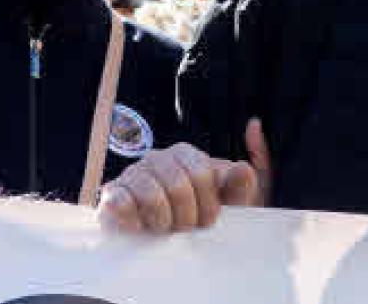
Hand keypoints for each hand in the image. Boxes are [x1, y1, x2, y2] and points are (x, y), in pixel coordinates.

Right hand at [98, 119, 271, 233]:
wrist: (168, 240)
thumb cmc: (203, 216)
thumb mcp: (233, 202)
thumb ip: (244, 174)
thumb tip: (254, 127)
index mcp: (186, 155)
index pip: (202, 174)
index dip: (209, 204)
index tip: (209, 221)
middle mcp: (158, 159)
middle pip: (178, 187)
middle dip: (187, 216)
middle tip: (186, 227)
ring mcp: (133, 175)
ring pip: (152, 196)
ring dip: (164, 221)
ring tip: (166, 228)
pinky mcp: (113, 195)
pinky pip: (120, 202)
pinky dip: (133, 218)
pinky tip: (142, 226)